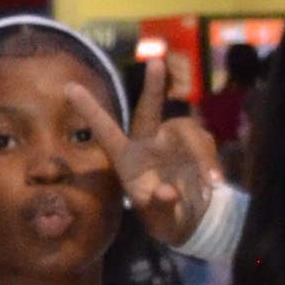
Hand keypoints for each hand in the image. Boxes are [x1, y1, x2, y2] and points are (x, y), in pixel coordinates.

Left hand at [110, 41, 225, 249]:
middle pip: (149, 111)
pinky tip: (215, 185)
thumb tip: (167, 191)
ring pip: (189, 132)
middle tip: (156, 62)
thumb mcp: (161, 221)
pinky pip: (206, 146)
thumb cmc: (164, 218)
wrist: (190, 220)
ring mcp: (173, 143)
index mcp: (127, 159)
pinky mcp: (196, 146)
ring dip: (202, 155)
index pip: (106, 132)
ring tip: (211, 184)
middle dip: (153, 87)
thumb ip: (161, 208)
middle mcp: (149, 144)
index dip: (90, 110)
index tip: (68, 87)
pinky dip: (212, 165)